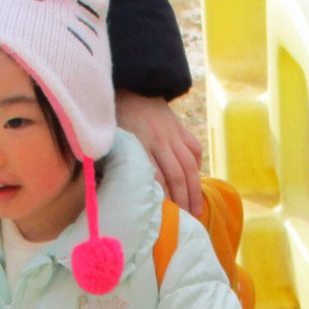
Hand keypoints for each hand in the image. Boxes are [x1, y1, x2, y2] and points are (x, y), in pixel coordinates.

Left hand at [115, 90, 202, 216]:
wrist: (132, 87)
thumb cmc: (116, 118)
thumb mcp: (111, 139)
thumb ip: (114, 163)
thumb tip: (113, 193)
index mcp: (139, 143)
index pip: (156, 177)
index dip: (163, 198)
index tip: (164, 217)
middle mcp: (160, 139)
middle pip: (176, 175)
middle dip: (182, 201)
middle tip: (184, 222)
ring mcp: (173, 134)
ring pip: (189, 166)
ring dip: (194, 191)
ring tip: (196, 211)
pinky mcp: (182, 128)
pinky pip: (194, 149)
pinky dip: (197, 167)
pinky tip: (197, 183)